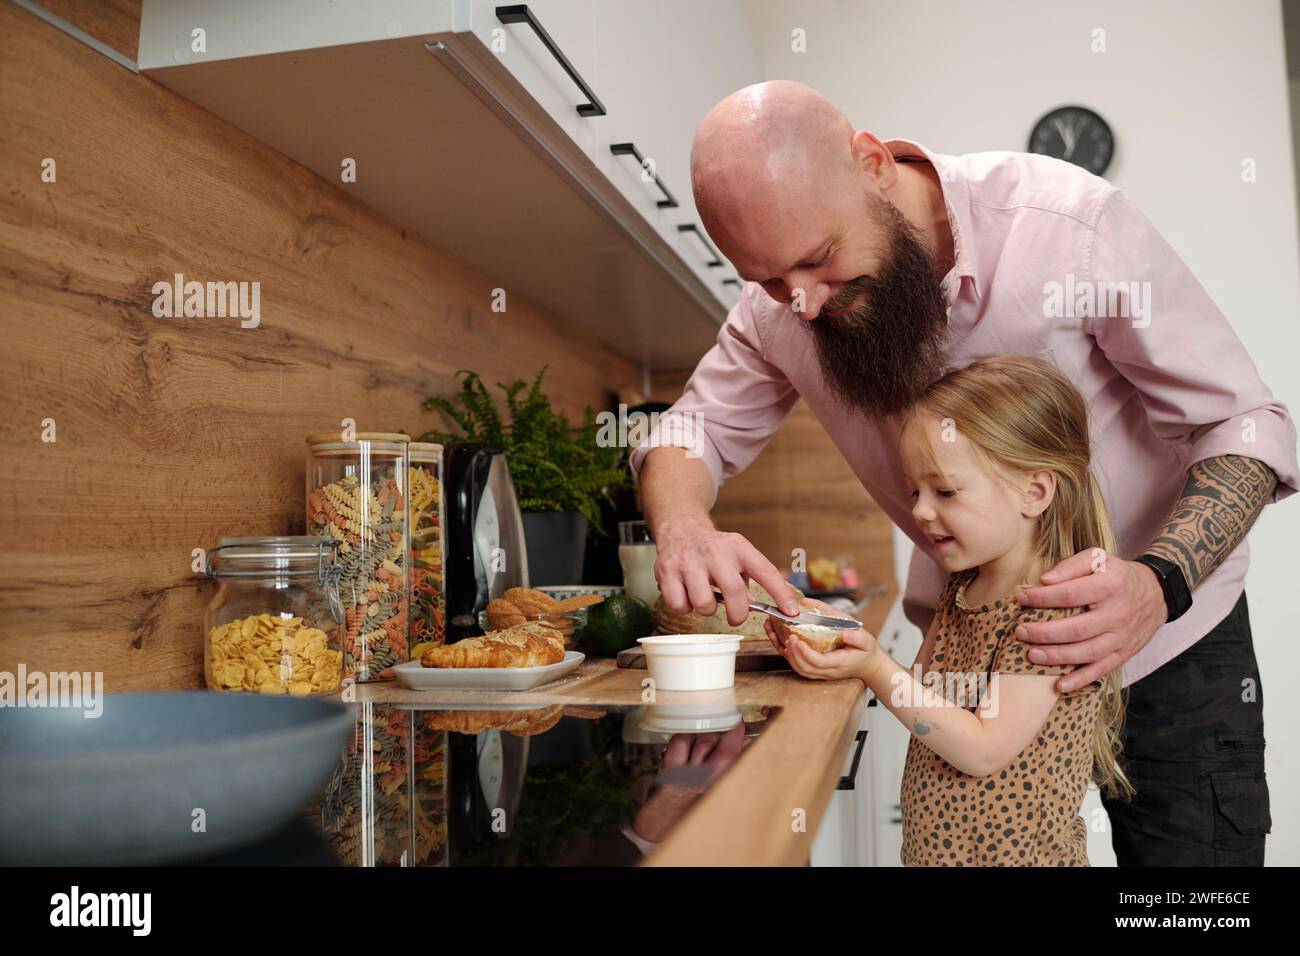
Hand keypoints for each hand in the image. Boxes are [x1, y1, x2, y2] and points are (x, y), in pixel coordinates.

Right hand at [654, 518, 800, 625]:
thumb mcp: (737, 555)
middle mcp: (715, 552)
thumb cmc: (712, 549)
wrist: (680, 528)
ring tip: (704, 598)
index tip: (791, 612)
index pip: (765, 571)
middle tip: (735, 616)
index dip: (781, 594)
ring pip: (704, 603)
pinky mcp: (667, 571)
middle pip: (734, 592)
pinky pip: (678, 605)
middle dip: (737, 614)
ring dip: (707, 610)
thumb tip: (761, 606)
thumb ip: (750, 579)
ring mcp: (690, 561)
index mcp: (738, 547)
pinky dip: (684, 608)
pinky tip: (686, 596)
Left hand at [763, 599, 879, 682]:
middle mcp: (828, 671)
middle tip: (786, 635)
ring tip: (776, 634)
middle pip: (804, 667)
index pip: (818, 662)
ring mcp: (821, 673)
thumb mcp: (867, 641)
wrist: (869, 667)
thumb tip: (845, 633)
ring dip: (785, 653)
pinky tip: (779, 641)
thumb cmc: (866, 653)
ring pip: (799, 668)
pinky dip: (787, 655)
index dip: (804, 652)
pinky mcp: (816, 670)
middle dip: (792, 653)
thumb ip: (857, 637)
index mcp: (839, 663)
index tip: (796, 639)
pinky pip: (798, 666)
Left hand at [1014, 549, 1165, 692]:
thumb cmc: (1117, 574)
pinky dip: (1081, 680)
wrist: (1156, 593)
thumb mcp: (1098, 558)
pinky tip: (1059, 686)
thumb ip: (1070, 566)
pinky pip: (1102, 670)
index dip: (1042, 598)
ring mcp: (1122, 637)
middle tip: (1020, 632)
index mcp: (1110, 586)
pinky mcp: (1124, 653)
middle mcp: (1118, 614)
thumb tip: (1044, 581)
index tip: (1021, 598)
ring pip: (1087, 652)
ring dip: (1057, 657)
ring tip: (1031, 655)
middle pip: (1077, 629)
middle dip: (1044, 633)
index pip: (1069, 594)